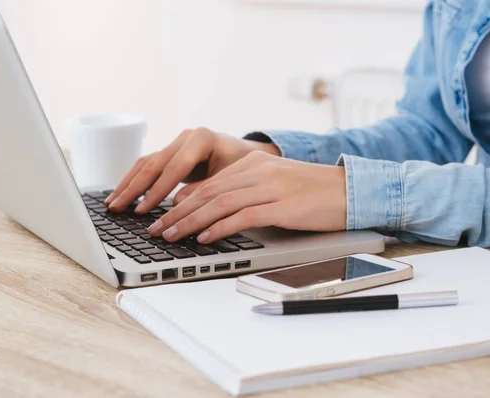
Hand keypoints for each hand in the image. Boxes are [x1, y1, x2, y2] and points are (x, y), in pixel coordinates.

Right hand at [105, 128, 280, 212]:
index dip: (157, 191)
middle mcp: (186, 137)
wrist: (248, 155)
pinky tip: (121, 195)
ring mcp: (176, 143)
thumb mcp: (229, 180)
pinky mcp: (171, 152)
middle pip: (154, 164)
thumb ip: (204, 190)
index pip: (174, 167)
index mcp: (202, 139)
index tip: (143, 210)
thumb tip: (176, 206)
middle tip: (117, 209)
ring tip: (112, 204)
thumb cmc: (243, 168)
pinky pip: (148, 166)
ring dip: (127, 185)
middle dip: (133, 189)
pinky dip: (133, 182)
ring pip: (145, 164)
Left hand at [146, 150, 346, 243]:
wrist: (352, 190)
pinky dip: (221, 227)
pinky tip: (205, 238)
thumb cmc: (313, 193)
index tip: (163, 215)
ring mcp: (271, 187)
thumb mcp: (274, 184)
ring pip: (220, 203)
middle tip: (157, 229)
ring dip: (191, 221)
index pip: (209, 183)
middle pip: (208, 192)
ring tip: (171, 236)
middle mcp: (258, 171)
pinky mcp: (283, 205)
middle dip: (178, 213)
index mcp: (254, 163)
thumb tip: (210, 209)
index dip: (183, 201)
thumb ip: (244, 190)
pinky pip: (244, 216)